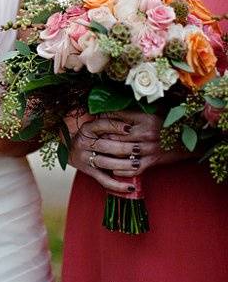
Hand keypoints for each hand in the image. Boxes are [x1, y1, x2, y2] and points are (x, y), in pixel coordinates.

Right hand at [68, 115, 140, 193]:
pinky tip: (131, 187)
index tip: (130, 128)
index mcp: (86, 129)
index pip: (101, 125)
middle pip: (104, 146)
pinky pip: (103, 180)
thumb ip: (109, 122)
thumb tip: (131, 121)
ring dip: (122, 164)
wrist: (69, 148)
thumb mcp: (95, 125)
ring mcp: (84, 158)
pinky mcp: (88, 171)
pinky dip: (117, 185)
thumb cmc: (90, 135)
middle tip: (138, 148)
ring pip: (104, 163)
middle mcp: (83, 143)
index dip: (115, 126)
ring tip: (137, 164)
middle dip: (123, 147)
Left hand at [69, 111, 188, 192]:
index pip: (117, 118)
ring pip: (120, 153)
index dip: (103, 121)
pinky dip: (120, 170)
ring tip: (98, 153)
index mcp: (146, 119)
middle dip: (101, 138)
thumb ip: (131, 112)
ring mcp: (149, 149)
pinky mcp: (152, 162)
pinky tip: (112, 169)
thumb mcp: (152, 113)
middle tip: (91, 139)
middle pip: (115, 136)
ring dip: (107, 154)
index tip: (94, 122)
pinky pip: (132, 169)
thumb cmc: (169, 124)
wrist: (190, 141)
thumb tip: (107, 111)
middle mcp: (146, 134)